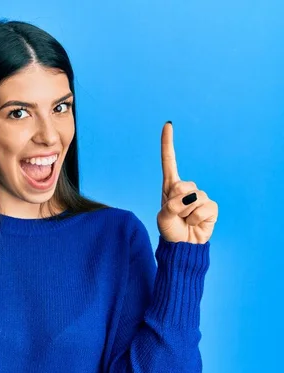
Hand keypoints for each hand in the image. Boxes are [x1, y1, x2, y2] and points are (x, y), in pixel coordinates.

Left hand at [157, 122, 218, 243]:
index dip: (168, 143)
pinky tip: (195, 223)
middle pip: (180, 185)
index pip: (169, 161)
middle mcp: (185, 188)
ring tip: (184, 220)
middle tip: (175, 214)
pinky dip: (196, 218)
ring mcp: (199, 196)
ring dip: (185, 213)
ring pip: (192, 198)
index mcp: (170, 186)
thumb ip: (170, 206)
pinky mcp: (211, 207)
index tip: (168, 124)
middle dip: (174, 202)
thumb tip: (189, 197)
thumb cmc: (170, 230)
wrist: (182, 245)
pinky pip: (203, 208)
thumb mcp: (163, 217)